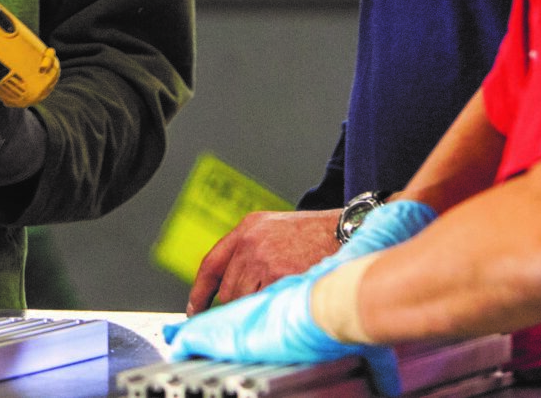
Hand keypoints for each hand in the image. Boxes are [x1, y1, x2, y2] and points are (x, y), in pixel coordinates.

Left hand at [186, 209, 340, 311]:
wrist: (346, 231)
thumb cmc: (315, 234)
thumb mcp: (275, 228)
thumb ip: (250, 249)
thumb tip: (231, 285)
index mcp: (247, 228)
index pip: (211, 264)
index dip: (199, 292)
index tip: (194, 310)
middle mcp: (250, 242)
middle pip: (227, 289)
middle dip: (237, 305)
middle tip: (252, 311)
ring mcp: (263, 259)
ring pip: (244, 300)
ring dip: (256, 308)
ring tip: (276, 302)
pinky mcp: (280, 275)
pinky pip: (264, 304)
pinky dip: (271, 309)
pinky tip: (284, 303)